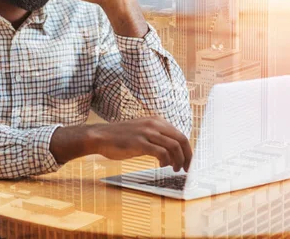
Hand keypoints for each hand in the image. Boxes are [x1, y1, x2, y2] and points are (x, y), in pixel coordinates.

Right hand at [50, 116, 192, 171]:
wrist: (100, 137)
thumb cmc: (120, 137)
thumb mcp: (142, 133)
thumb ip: (156, 138)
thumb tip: (171, 152)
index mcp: (157, 121)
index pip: (180, 134)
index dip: (187, 150)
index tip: (188, 162)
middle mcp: (154, 124)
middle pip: (181, 140)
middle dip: (187, 156)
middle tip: (186, 168)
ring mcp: (147, 132)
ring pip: (173, 146)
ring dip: (178, 161)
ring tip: (174, 169)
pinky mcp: (139, 142)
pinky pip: (161, 152)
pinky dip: (166, 161)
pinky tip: (162, 166)